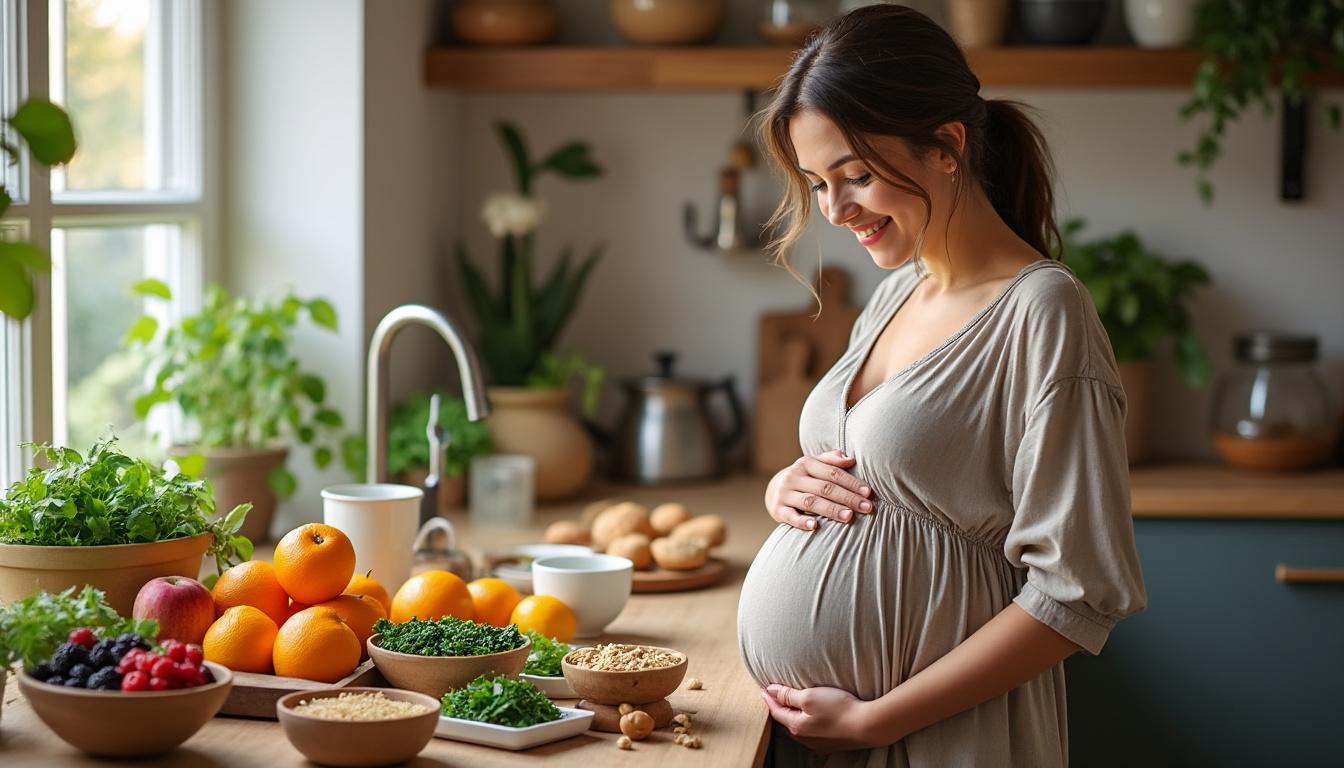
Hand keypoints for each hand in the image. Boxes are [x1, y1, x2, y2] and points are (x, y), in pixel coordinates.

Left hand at [761, 684, 881, 752]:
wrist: (868, 726)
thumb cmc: (839, 709)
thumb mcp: (809, 696)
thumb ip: (788, 694)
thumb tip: (770, 690)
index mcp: (796, 726)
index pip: (776, 711)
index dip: (769, 699)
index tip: (764, 689)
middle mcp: (804, 739)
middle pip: (786, 721)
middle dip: (779, 709)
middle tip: (774, 696)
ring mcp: (818, 744)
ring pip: (798, 728)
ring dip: (793, 716)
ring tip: (791, 705)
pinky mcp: (830, 743)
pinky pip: (811, 732)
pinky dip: (806, 722)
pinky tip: (811, 717)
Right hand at [764, 450, 873, 530]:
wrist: (773, 490)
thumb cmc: (803, 478)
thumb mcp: (814, 465)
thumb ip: (832, 460)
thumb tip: (851, 459)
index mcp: (806, 463)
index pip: (832, 473)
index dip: (851, 482)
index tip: (868, 493)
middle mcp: (794, 477)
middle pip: (824, 487)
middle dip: (847, 498)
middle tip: (866, 507)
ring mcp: (784, 493)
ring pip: (810, 501)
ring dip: (831, 509)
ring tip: (849, 517)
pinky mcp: (777, 510)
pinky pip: (790, 516)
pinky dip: (802, 521)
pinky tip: (814, 526)